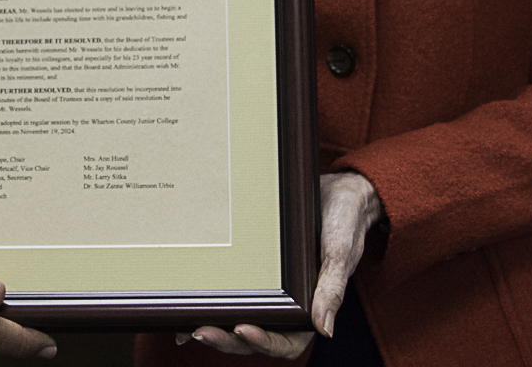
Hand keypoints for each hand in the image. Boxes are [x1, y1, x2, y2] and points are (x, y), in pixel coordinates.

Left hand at [182, 172, 382, 356]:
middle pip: (254, 335)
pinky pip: (234, 287)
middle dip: (227, 339)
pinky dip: (213, 297)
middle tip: (200, 331)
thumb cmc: (345, 220)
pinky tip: (187, 298)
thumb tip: (325, 331)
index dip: (264, 342)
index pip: (286, 342)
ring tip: (185, 326)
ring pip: (239, 317)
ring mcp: (271, 287)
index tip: (242, 330)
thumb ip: (332, 288)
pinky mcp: (255, 266)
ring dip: (215, 325)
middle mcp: (288, 303)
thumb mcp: (340, 251)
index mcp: (312, 307)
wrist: (339, 189)